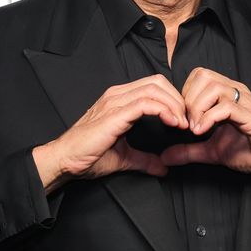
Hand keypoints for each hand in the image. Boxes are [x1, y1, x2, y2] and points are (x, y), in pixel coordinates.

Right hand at [33, 75, 188, 192]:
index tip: (183, 120)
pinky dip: (164, 110)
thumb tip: (163, 168)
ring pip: (154, 89)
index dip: (173, 99)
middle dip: (177, 99)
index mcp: (119, 99)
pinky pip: (146, 103)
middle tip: (187, 120)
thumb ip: (144, 159)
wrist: (64, 161)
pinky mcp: (114, 114)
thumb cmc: (87, 156)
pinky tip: (172, 123)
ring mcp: (114, 102)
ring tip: (182, 123)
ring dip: (174, 105)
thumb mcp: (124, 158)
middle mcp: (117, 95)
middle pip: (158, 82)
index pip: (154, 86)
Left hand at [158, 67, 250, 177]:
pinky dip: (209, 118)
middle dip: (187, 99)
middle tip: (186, 123)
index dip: (184, 94)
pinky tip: (203, 131)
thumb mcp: (213, 152)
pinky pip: (226, 106)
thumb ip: (189, 151)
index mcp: (226, 94)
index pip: (198, 76)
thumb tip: (165, 157)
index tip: (181, 118)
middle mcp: (236, 92)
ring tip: (195, 129)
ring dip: (197, 108)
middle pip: (202, 75)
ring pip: (213, 87)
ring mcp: (245, 102)